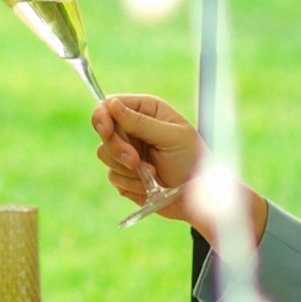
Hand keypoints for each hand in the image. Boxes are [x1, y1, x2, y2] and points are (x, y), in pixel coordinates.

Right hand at [90, 93, 201, 219]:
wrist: (197, 196)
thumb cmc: (192, 160)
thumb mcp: (171, 137)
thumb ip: (140, 122)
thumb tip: (112, 105)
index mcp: (146, 110)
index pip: (110, 105)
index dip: (103, 116)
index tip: (106, 130)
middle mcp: (133, 128)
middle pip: (104, 131)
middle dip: (117, 148)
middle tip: (135, 161)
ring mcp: (127, 151)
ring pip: (104, 154)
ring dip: (126, 168)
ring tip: (151, 174)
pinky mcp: (124, 174)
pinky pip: (113, 176)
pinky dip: (130, 183)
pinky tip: (149, 186)